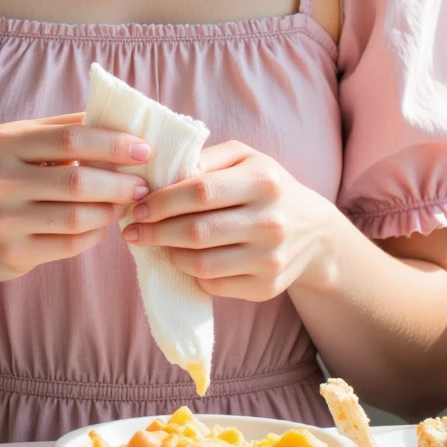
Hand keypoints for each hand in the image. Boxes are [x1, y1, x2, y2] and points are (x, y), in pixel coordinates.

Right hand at [0, 112, 151, 283]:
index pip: (71, 138)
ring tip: (125, 205)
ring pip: (76, 217)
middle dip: (119, 183)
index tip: (144, 150)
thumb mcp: (17, 145)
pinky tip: (102, 226)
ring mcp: (3, 220)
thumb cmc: (0, 178)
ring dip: (111, 211)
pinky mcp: (10, 253)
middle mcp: (0, 179)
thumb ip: (62, 131)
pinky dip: (95, 235)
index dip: (113, 144)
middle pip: (77, 180)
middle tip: (143, 184)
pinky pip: (69, 245)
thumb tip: (121, 123)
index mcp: (4, 142)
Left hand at [121, 139, 335, 301]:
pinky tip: (182, 259)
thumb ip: (206, 159)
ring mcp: (269, 258)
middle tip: (132, 231)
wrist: (314, 232)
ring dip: (168, 254)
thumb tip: (161, 176)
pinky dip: (191, 273)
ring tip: (154, 244)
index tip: (138, 206)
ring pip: (202, 263)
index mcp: (263, 181)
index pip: (200, 192)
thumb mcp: (245, 158)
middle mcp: (269, 221)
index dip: (162, 202)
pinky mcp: (266, 287)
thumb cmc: (266, 187)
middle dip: (155, 231)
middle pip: (197, 231)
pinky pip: (214, 284)